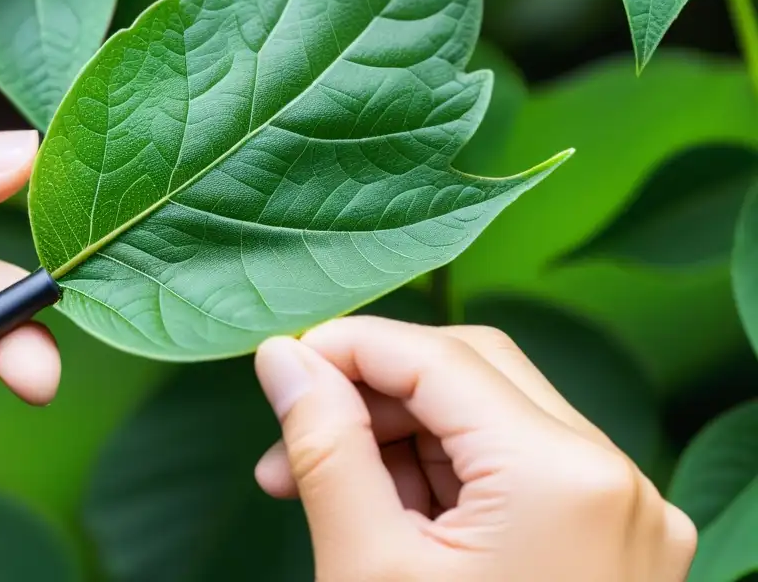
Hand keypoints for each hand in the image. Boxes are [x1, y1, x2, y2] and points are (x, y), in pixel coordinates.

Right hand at [254, 317, 696, 581]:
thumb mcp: (367, 570)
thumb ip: (325, 446)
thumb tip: (283, 360)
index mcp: (563, 477)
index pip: (437, 356)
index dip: (348, 346)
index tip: (279, 362)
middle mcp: (614, 480)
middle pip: (473, 372)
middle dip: (375, 389)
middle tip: (296, 429)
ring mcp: (625, 513)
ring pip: (494, 417)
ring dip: (405, 435)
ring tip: (326, 483)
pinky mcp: (614, 542)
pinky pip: (520, 470)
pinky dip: (449, 475)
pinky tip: (389, 511)